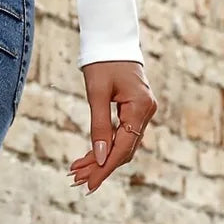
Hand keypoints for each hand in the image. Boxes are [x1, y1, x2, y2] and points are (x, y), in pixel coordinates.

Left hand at [68, 60, 156, 192]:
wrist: (111, 39)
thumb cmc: (102, 61)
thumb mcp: (97, 94)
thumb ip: (100, 126)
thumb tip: (100, 157)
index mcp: (140, 108)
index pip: (123, 148)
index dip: (105, 168)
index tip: (89, 184)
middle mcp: (146, 112)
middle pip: (124, 150)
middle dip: (100, 167)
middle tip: (77, 181)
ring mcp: (142, 112)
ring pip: (122, 145)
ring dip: (100, 160)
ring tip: (77, 172)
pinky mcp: (135, 110)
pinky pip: (121, 135)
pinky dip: (105, 147)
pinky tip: (89, 157)